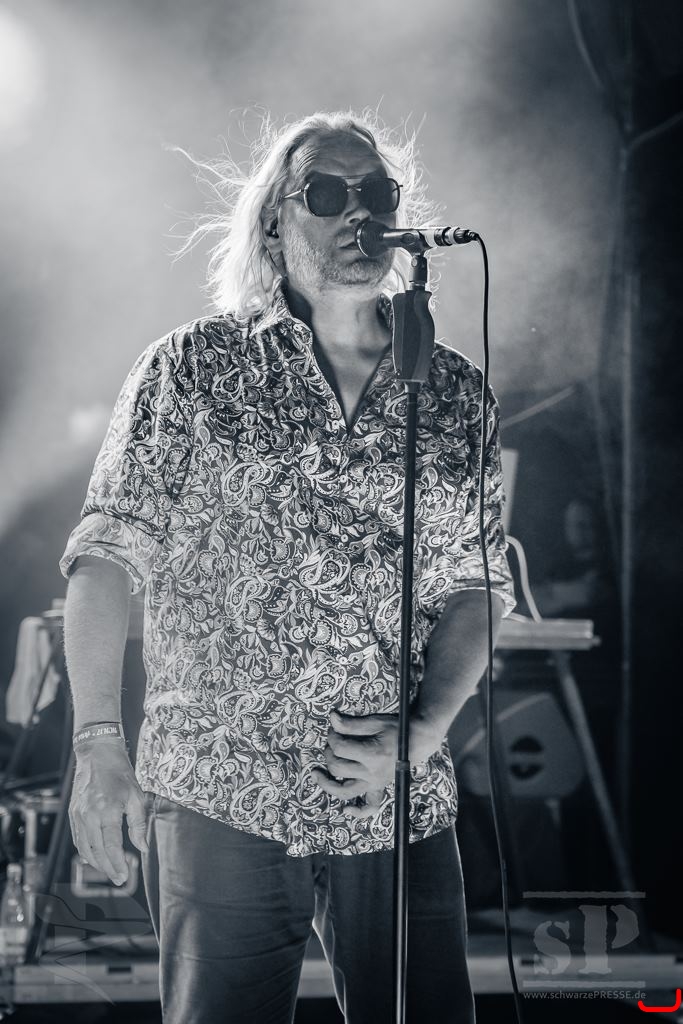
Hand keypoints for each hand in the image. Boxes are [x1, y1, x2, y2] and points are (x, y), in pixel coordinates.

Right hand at [69, 740, 148, 885]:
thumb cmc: (120, 773)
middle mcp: (89, 816)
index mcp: (107, 811)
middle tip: (118, 879)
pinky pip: (78, 838)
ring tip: (109, 870)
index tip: (124, 876)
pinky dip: (86, 851)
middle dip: (108, 868)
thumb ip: (138, 824)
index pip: (111, 847)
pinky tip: (95, 856)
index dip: (118, 864)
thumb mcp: (136, 796)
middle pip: (96, 852)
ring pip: (84, 848)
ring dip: (96, 862)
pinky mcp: (73, 813)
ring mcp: (78, 815)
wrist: (97, 754)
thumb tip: (143, 847)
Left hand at [311, 710, 446, 818]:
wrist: (419, 739)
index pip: (340, 749)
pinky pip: (370, 806)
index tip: (334, 730)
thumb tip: (332, 719)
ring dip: (327, 784)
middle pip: (338, 768)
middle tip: (332, 742)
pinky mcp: (379, 787)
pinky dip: (358, 811)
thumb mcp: (374, 722)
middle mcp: (372, 773)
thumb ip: (351, 724)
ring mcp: (375, 783)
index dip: (332, 737)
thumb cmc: (397, 728)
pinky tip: (346, 810)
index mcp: (372, 754)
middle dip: (329, 753)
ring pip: (345, 791)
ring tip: (316, 773)